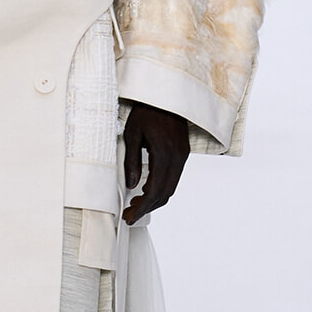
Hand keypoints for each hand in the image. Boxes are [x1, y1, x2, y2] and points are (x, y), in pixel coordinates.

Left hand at [122, 102, 189, 224]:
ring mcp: (182, 156)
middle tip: (130, 216)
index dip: (142, 207)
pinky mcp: (182, 154)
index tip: (129, 216)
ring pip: (171, 188)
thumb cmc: (146, 111)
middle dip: (147, 208)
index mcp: (164, 152)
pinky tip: (146, 191)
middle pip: (165, 193)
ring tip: (135, 207)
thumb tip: (132, 185)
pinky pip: (174, 178)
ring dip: (154, 200)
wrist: (166, 95)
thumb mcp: (132, 133)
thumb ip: (131, 160)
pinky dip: (161, 189)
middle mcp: (177, 157)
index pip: (154, 190)